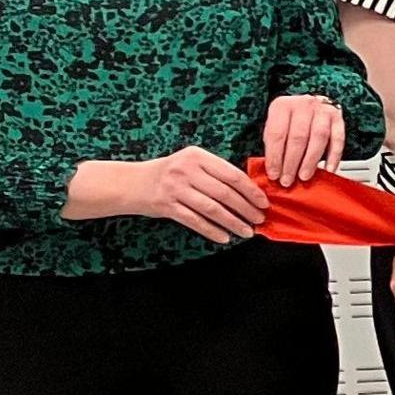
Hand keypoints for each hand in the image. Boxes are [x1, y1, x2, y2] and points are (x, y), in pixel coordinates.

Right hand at [66, 147, 266, 241]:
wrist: (131, 182)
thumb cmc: (169, 173)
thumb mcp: (191, 163)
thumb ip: (215, 172)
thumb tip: (250, 191)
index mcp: (197, 156)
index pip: (232, 174)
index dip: (251, 190)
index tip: (264, 202)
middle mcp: (186, 170)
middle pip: (224, 193)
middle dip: (246, 208)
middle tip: (259, 219)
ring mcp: (175, 188)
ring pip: (212, 209)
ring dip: (232, 222)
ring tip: (247, 231)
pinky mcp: (166, 205)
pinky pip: (194, 221)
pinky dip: (211, 231)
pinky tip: (224, 237)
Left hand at [259, 96, 346, 186]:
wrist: (310, 104)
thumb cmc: (291, 120)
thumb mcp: (276, 126)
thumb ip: (274, 145)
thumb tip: (274, 170)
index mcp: (282, 106)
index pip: (277, 134)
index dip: (275, 157)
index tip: (274, 174)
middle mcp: (303, 105)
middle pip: (298, 137)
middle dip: (292, 162)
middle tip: (288, 179)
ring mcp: (322, 110)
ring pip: (318, 138)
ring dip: (310, 160)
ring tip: (304, 176)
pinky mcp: (337, 118)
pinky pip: (338, 139)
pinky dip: (334, 157)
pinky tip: (329, 169)